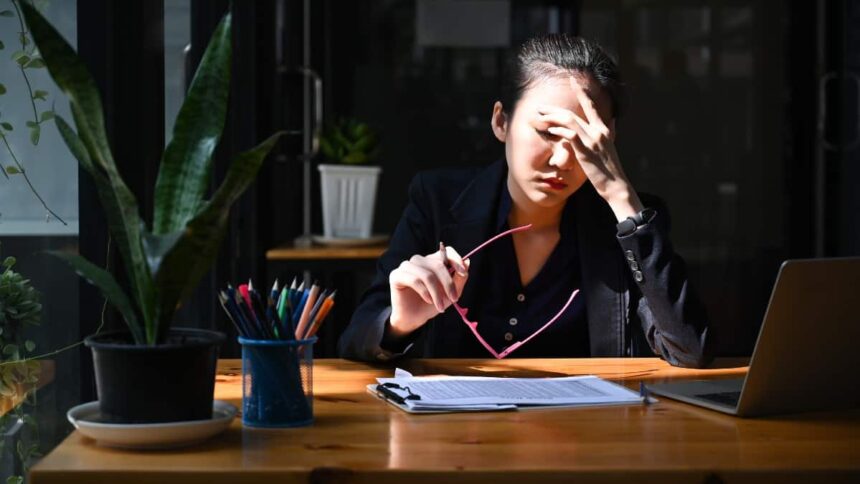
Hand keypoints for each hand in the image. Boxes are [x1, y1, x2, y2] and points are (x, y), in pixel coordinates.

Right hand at [388, 244, 469, 337]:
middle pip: (438, 264)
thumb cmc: (431, 304)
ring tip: (440, 306)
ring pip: (427, 274)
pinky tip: (428, 300)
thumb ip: (460, 278)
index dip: (455, 259)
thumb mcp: (451, 293)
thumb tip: (467, 261)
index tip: (462, 273)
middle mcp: (419, 260)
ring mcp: (406, 266)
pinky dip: (424, 291)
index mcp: (432, 261)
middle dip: (448, 284)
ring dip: (436, 292)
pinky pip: (414, 280)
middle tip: (453, 299)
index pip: (445, 251)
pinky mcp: (396, 275)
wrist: (414, 318)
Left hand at [538, 79, 643, 219]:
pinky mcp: (585, 150)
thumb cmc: (610, 168)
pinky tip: (551, 130)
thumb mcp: (611, 146)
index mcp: (604, 129)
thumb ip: (611, 131)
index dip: (582, 92)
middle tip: (541, 106)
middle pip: (573, 113)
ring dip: (553, 117)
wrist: (616, 184)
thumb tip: (612, 121)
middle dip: (555, 109)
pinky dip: (559, 131)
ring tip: (541, 116)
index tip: (573, 80)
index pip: (591, 106)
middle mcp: (598, 131)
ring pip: (569, 121)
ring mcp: (592, 140)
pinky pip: (570, 135)